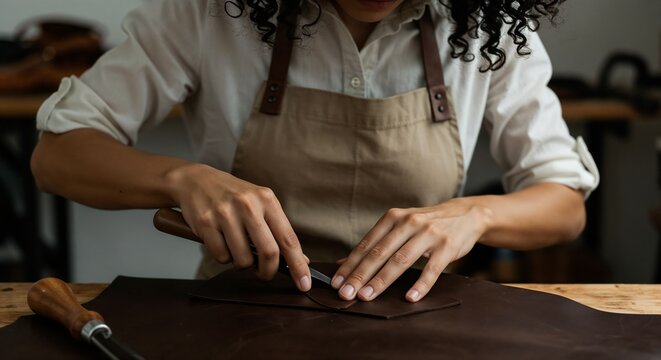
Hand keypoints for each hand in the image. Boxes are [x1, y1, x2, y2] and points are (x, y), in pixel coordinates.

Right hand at [166, 163, 310, 290]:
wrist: (196, 180)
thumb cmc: (234, 196)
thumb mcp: (261, 204)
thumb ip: (279, 230)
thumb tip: (300, 259)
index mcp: (266, 199)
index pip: (288, 238)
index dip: (298, 265)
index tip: (304, 284)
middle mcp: (248, 204)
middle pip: (269, 252)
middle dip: (268, 271)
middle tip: (264, 274)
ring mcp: (225, 213)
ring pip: (243, 259)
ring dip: (243, 263)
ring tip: (238, 248)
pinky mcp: (206, 222)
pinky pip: (221, 256)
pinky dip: (224, 257)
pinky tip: (222, 242)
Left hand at [331, 199, 491, 301]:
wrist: (466, 214)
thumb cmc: (426, 225)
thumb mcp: (400, 226)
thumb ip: (376, 243)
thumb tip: (343, 264)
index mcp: (393, 218)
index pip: (367, 244)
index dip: (350, 264)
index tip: (336, 283)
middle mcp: (409, 223)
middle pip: (380, 252)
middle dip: (360, 275)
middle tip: (346, 293)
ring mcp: (429, 234)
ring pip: (401, 260)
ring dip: (382, 280)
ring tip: (367, 296)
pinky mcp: (447, 246)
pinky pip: (432, 269)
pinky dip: (421, 284)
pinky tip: (410, 298)